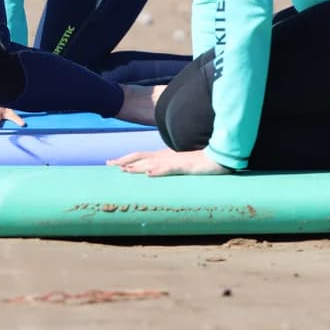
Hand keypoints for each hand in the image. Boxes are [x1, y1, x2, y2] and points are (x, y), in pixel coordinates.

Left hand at [109, 148, 230, 176]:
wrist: (220, 157)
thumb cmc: (200, 162)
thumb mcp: (180, 165)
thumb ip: (167, 167)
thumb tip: (151, 172)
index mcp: (164, 156)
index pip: (141, 156)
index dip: (126, 159)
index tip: (112, 163)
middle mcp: (166, 157)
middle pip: (142, 158)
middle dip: (125, 161)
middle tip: (109, 164)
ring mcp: (175, 161)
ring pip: (153, 163)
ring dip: (138, 166)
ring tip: (124, 170)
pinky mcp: (186, 166)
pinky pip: (171, 168)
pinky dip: (159, 171)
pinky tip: (149, 173)